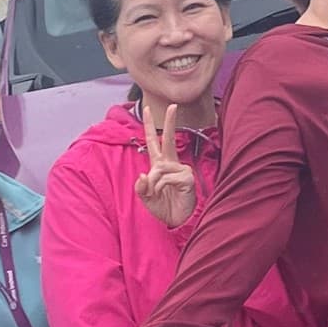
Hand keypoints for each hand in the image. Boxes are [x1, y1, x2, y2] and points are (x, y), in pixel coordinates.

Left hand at [134, 101, 197, 227]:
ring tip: (160, 194)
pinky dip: (161, 188)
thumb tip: (143, 175)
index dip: (150, 126)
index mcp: (159, 165)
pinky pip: (165, 178)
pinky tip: (169, 193)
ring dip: (154, 184)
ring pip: (158, 169)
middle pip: (169, 139)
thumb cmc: (163, 207)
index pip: (153, 142)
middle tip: (174, 105)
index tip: (149, 109)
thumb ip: (141, 187)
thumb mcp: (146, 197)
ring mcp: (181, 169)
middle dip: (170, 122)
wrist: (176, 220)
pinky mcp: (187, 177)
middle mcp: (171, 164)